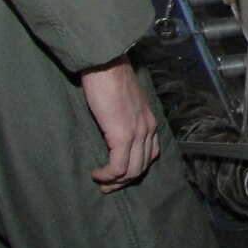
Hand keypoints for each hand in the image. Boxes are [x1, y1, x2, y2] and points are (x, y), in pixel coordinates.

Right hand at [81, 56, 160, 190]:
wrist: (105, 63)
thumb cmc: (109, 76)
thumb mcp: (125, 100)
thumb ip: (125, 115)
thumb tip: (114, 126)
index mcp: (149, 121)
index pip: (150, 154)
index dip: (134, 168)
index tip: (118, 173)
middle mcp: (148, 129)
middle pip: (141, 166)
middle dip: (124, 180)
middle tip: (107, 185)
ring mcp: (137, 133)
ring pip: (131, 170)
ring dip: (115, 181)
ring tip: (101, 182)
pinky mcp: (122, 135)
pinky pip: (118, 167)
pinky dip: (107, 175)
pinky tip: (96, 174)